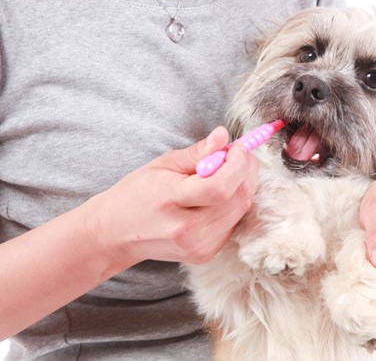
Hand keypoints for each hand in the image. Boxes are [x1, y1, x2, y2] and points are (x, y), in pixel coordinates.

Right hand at [87, 126, 257, 266]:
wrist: (116, 234)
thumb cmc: (137, 194)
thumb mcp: (162, 165)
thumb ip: (197, 152)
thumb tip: (223, 136)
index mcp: (171, 201)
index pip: (220, 186)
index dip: (237, 164)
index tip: (236, 147)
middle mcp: (187, 229)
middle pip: (237, 198)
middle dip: (245, 171)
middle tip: (235, 156)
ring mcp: (198, 245)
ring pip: (240, 209)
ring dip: (241, 187)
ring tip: (223, 174)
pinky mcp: (206, 253)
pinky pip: (234, 222)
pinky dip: (232, 205)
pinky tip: (215, 197)